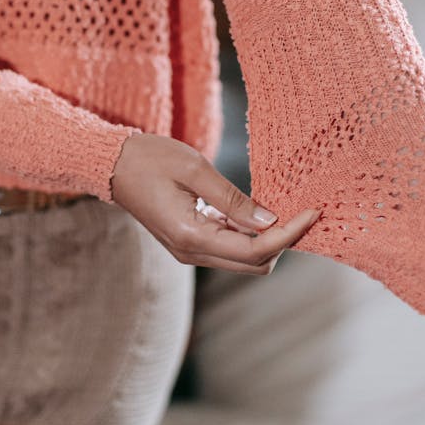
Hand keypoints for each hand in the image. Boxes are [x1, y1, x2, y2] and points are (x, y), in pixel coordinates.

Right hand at [110, 132, 320, 274]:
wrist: (113, 166)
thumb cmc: (149, 159)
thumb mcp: (195, 169)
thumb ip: (233, 199)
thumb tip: (269, 222)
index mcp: (191, 236)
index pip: (255, 249)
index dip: (289, 234)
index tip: (312, 212)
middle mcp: (191, 252)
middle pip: (254, 264)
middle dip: (283, 242)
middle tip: (302, 211)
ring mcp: (189, 252)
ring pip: (244, 261)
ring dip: (269, 241)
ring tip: (286, 210)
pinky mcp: (190, 243)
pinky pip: (230, 249)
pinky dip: (250, 237)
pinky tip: (259, 213)